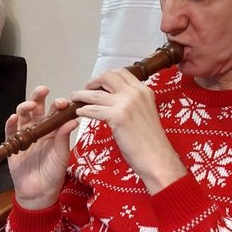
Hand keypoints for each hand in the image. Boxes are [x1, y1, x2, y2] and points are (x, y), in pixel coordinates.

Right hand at [7, 86, 77, 209]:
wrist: (39, 193)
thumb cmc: (53, 174)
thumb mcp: (62, 156)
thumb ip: (64, 139)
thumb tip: (73, 121)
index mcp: (53, 130)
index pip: (54, 112)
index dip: (58, 104)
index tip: (63, 102)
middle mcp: (38, 129)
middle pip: (36, 108)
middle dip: (38, 97)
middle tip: (42, 91)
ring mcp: (24, 136)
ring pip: (22, 116)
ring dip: (24, 107)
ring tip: (28, 106)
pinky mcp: (12, 145)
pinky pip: (10, 131)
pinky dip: (11, 124)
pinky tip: (14, 118)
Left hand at [71, 68, 185, 193]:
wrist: (157, 158)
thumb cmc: (151, 142)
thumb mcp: (145, 113)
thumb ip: (133, 103)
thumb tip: (115, 99)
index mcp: (144, 91)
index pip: (122, 72)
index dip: (106, 77)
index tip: (98, 84)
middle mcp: (136, 93)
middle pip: (107, 77)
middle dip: (92, 81)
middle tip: (85, 89)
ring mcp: (127, 103)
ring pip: (96, 93)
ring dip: (81, 94)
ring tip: (74, 98)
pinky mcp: (118, 117)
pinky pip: (93, 109)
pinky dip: (83, 110)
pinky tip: (79, 113)